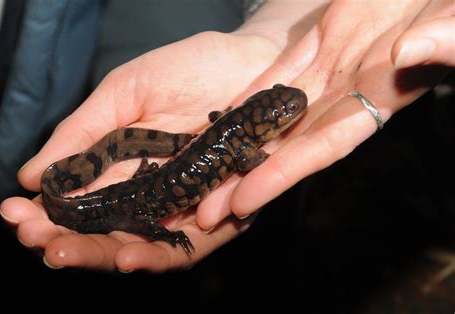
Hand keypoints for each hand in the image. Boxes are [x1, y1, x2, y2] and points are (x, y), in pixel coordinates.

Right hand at [0, 31, 280, 271]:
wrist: (250, 59)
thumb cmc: (188, 69)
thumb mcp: (125, 93)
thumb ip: (85, 133)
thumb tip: (32, 175)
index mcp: (123, 168)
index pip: (82, 202)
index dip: (49, 213)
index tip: (17, 214)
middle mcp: (153, 192)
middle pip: (109, 231)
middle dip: (71, 242)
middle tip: (38, 243)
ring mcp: (187, 202)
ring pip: (145, 244)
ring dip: (108, 255)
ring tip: (68, 254)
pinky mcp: (225, 207)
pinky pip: (195, 240)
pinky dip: (163, 251)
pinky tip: (129, 254)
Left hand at [199, 0, 452, 221]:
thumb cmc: (448, 8)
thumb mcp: (454, 22)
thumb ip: (439, 41)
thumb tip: (405, 54)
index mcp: (377, 101)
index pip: (319, 149)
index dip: (280, 176)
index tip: (243, 204)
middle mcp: (343, 98)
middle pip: (285, 146)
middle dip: (245, 179)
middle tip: (204, 211)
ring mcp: (326, 74)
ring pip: (272, 116)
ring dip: (237, 143)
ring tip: (199, 172)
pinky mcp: (316, 46)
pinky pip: (275, 76)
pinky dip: (248, 96)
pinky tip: (221, 116)